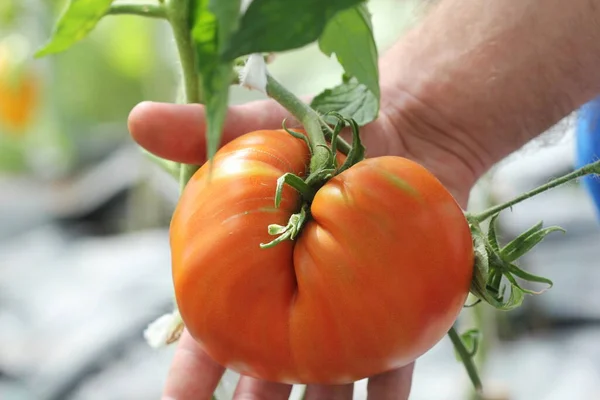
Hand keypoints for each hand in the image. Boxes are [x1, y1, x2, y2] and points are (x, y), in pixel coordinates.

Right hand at [128, 85, 481, 398]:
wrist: (404, 134)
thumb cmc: (324, 133)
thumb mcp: (260, 129)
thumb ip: (201, 132)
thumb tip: (138, 121)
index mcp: (251, 278)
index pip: (212, 336)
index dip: (191, 376)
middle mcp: (293, 308)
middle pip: (264, 377)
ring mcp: (344, 317)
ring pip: (323, 384)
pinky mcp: (396, 313)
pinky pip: (392, 366)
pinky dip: (386, 394)